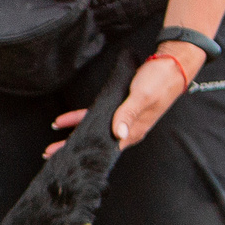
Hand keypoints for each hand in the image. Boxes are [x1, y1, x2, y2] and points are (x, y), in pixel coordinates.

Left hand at [44, 49, 192, 154]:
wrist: (174, 65)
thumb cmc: (159, 81)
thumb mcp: (142, 97)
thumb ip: (128, 114)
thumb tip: (118, 134)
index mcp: (133, 131)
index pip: (105, 148)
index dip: (86, 154)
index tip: (66, 158)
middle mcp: (128, 129)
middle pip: (96, 142)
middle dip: (74, 146)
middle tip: (50, 153)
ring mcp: (125, 119)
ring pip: (94, 130)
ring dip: (75, 132)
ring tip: (54, 136)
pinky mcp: (122, 108)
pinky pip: (98, 116)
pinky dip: (82, 117)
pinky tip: (68, 119)